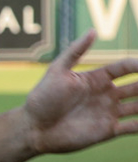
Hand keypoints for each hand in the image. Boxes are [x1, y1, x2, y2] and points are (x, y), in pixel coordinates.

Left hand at [22, 32, 137, 153]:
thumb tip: (93, 30)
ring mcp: (109, 112)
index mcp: (96, 79)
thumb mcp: (57, 71)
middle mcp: (106, 95)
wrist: (33, 128)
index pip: (126, 67)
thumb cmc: (42, 98)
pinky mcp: (109, 130)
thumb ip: (75, 51)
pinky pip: (134, 126)